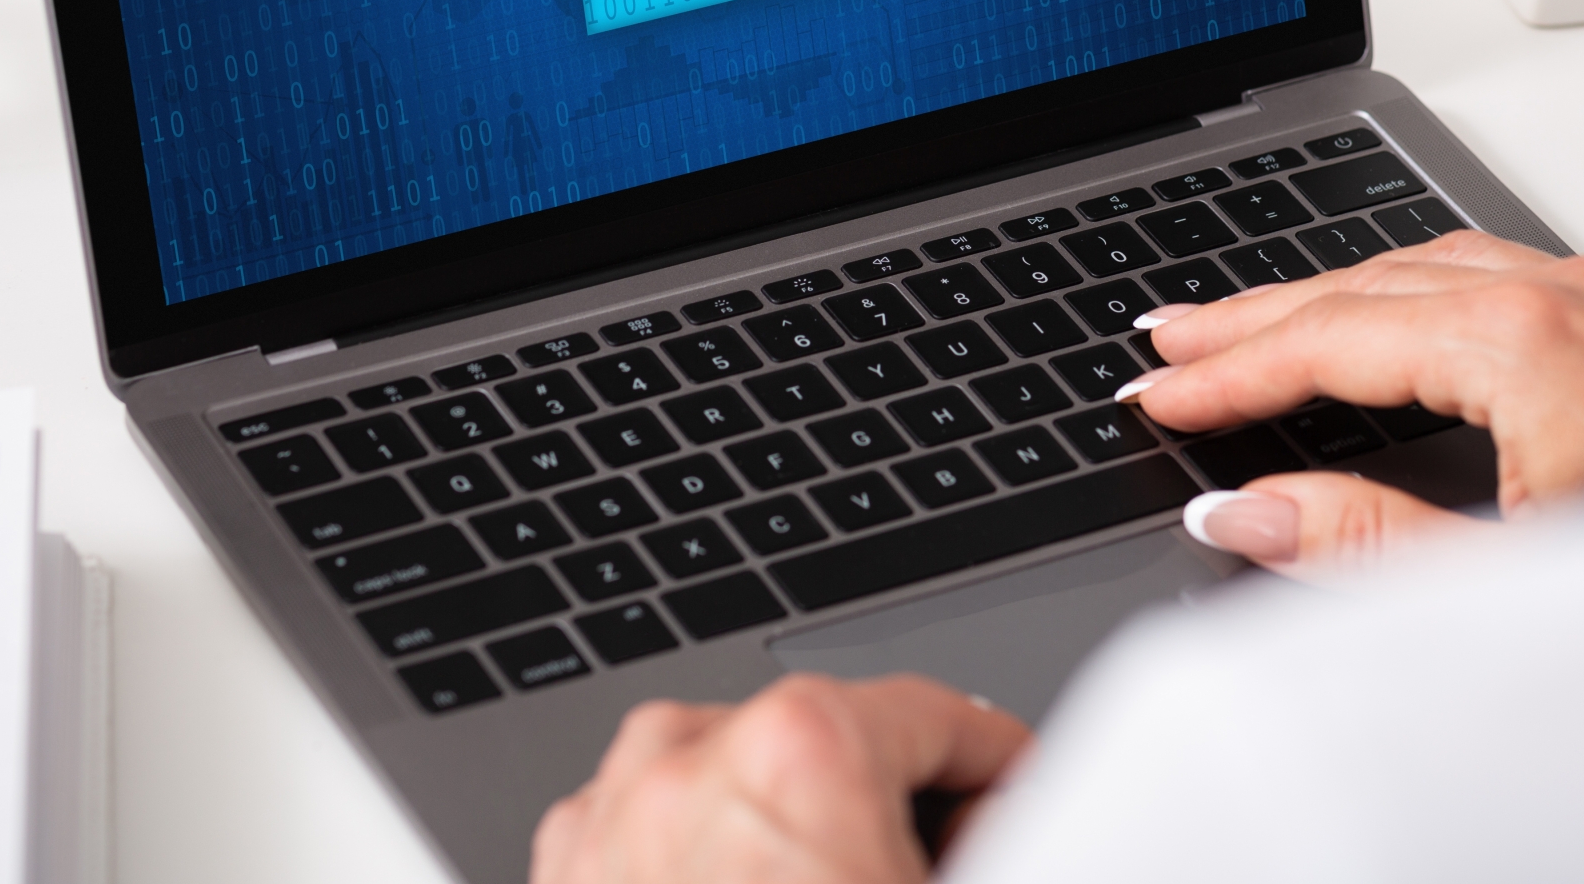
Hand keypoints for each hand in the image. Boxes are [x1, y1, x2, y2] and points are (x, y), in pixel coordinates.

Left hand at [531, 673, 1031, 883]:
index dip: (1001, 764)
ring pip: (733, 782)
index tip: (1021, 793)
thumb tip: (1004, 804)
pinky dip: (705, 865)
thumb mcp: (941, 882)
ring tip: (840, 881)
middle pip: (830, 745)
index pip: (936, 716)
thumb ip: (1001, 829)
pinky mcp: (562, 876)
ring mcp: (607, 822)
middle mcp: (683, 763)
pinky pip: (651, 835)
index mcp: (798, 752)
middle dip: (891, 801)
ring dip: (793, 830)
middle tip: (929, 861)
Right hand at [1125, 231, 1583, 579]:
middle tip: (1174, 335)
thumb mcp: (1508, 583)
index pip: (1332, 341)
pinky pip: (1511, 273)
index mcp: (1526, 343)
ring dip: (1340, 290)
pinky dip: (1422, 288)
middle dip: (1262, 311)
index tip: (1158, 390)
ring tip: (1264, 317)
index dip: (1231, 371)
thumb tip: (1243, 513)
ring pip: (1443, 265)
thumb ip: (1359, 546)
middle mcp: (1577, 298)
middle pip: (1373, 282)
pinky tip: (1408, 310)